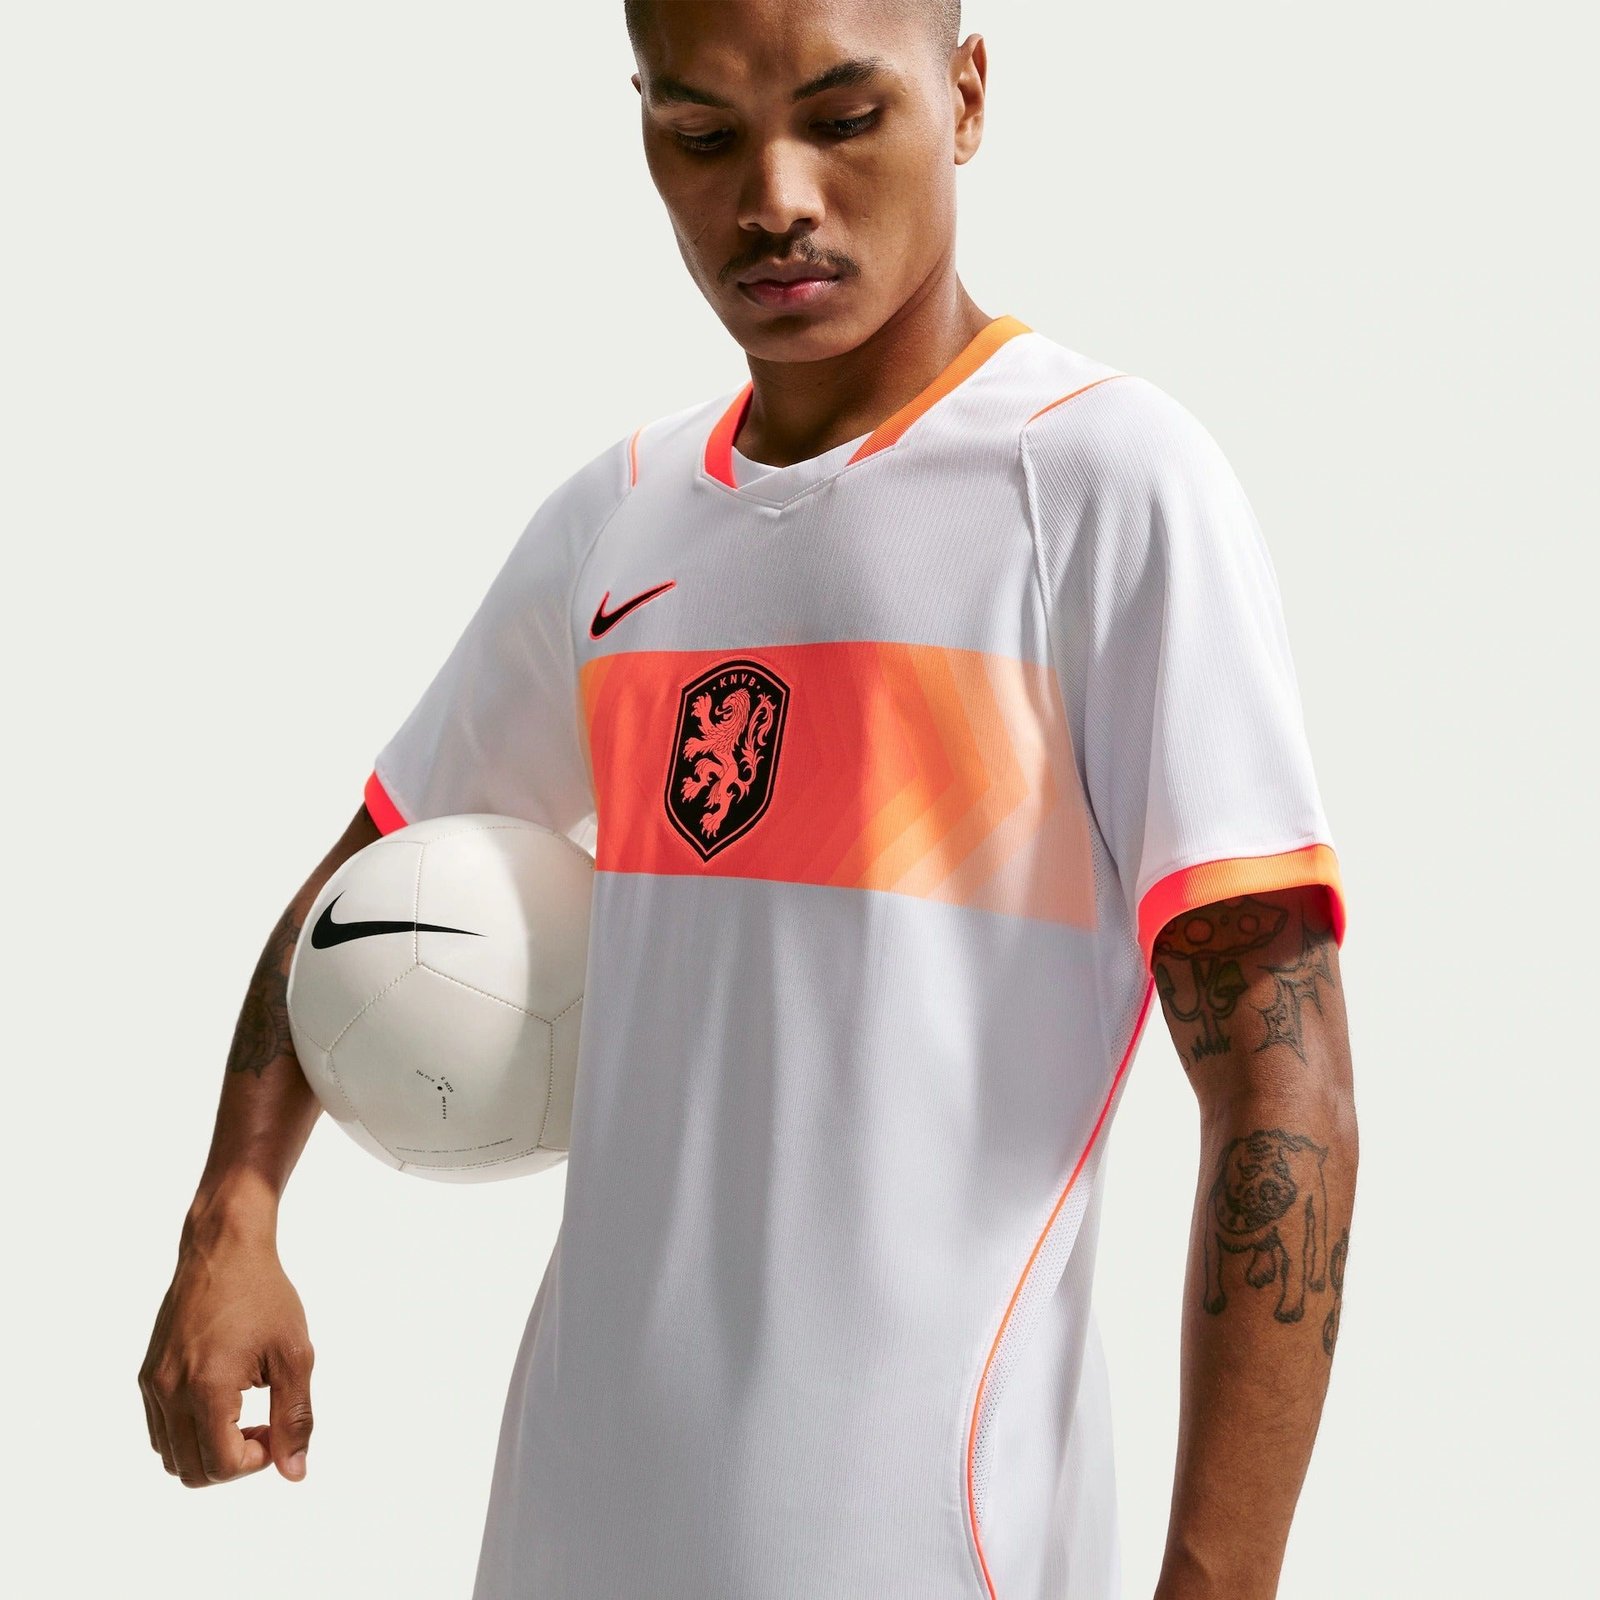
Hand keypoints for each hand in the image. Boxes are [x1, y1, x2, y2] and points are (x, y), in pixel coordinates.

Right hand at [138, 1215, 314, 1486]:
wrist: (224, 1250)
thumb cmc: (265, 1296)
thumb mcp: (294, 1355)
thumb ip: (296, 1417)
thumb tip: (295, 1473)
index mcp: (207, 1387)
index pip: (220, 1465)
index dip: (256, 1462)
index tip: (277, 1432)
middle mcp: (170, 1391)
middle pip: (190, 1471)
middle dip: (232, 1463)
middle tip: (264, 1428)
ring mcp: (153, 1383)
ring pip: (171, 1455)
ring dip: (208, 1451)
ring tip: (245, 1415)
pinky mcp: (148, 1374)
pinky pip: (160, 1429)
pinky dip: (189, 1433)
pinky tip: (223, 1401)